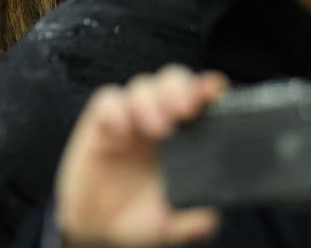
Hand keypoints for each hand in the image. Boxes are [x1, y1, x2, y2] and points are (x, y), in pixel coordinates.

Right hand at [54, 65, 228, 247]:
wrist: (96, 228)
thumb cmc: (137, 219)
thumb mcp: (167, 227)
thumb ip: (188, 222)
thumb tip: (209, 218)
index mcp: (185, 140)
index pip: (200, 103)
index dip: (207, 89)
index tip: (214, 89)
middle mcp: (159, 122)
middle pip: (172, 82)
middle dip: (179, 89)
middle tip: (182, 111)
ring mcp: (129, 119)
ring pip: (142, 86)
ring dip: (150, 101)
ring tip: (154, 128)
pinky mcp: (100, 123)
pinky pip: (106, 100)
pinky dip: (114, 108)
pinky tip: (119, 128)